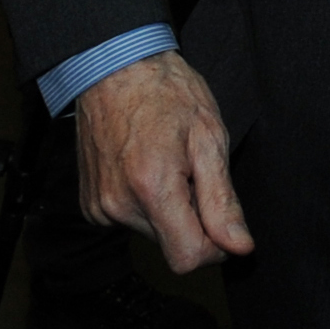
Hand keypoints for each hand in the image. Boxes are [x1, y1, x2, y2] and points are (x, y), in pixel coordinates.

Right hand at [76, 51, 253, 272]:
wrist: (115, 71)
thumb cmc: (167, 94)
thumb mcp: (210, 138)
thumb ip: (222, 200)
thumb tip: (239, 247)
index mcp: (152, 188)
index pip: (187, 258)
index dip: (216, 248)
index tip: (226, 224)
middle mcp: (118, 206)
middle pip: (171, 244)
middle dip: (193, 218)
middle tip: (195, 172)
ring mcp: (99, 208)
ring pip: (153, 233)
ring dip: (171, 209)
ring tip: (171, 163)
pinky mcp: (90, 206)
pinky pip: (131, 220)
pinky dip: (148, 203)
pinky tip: (150, 167)